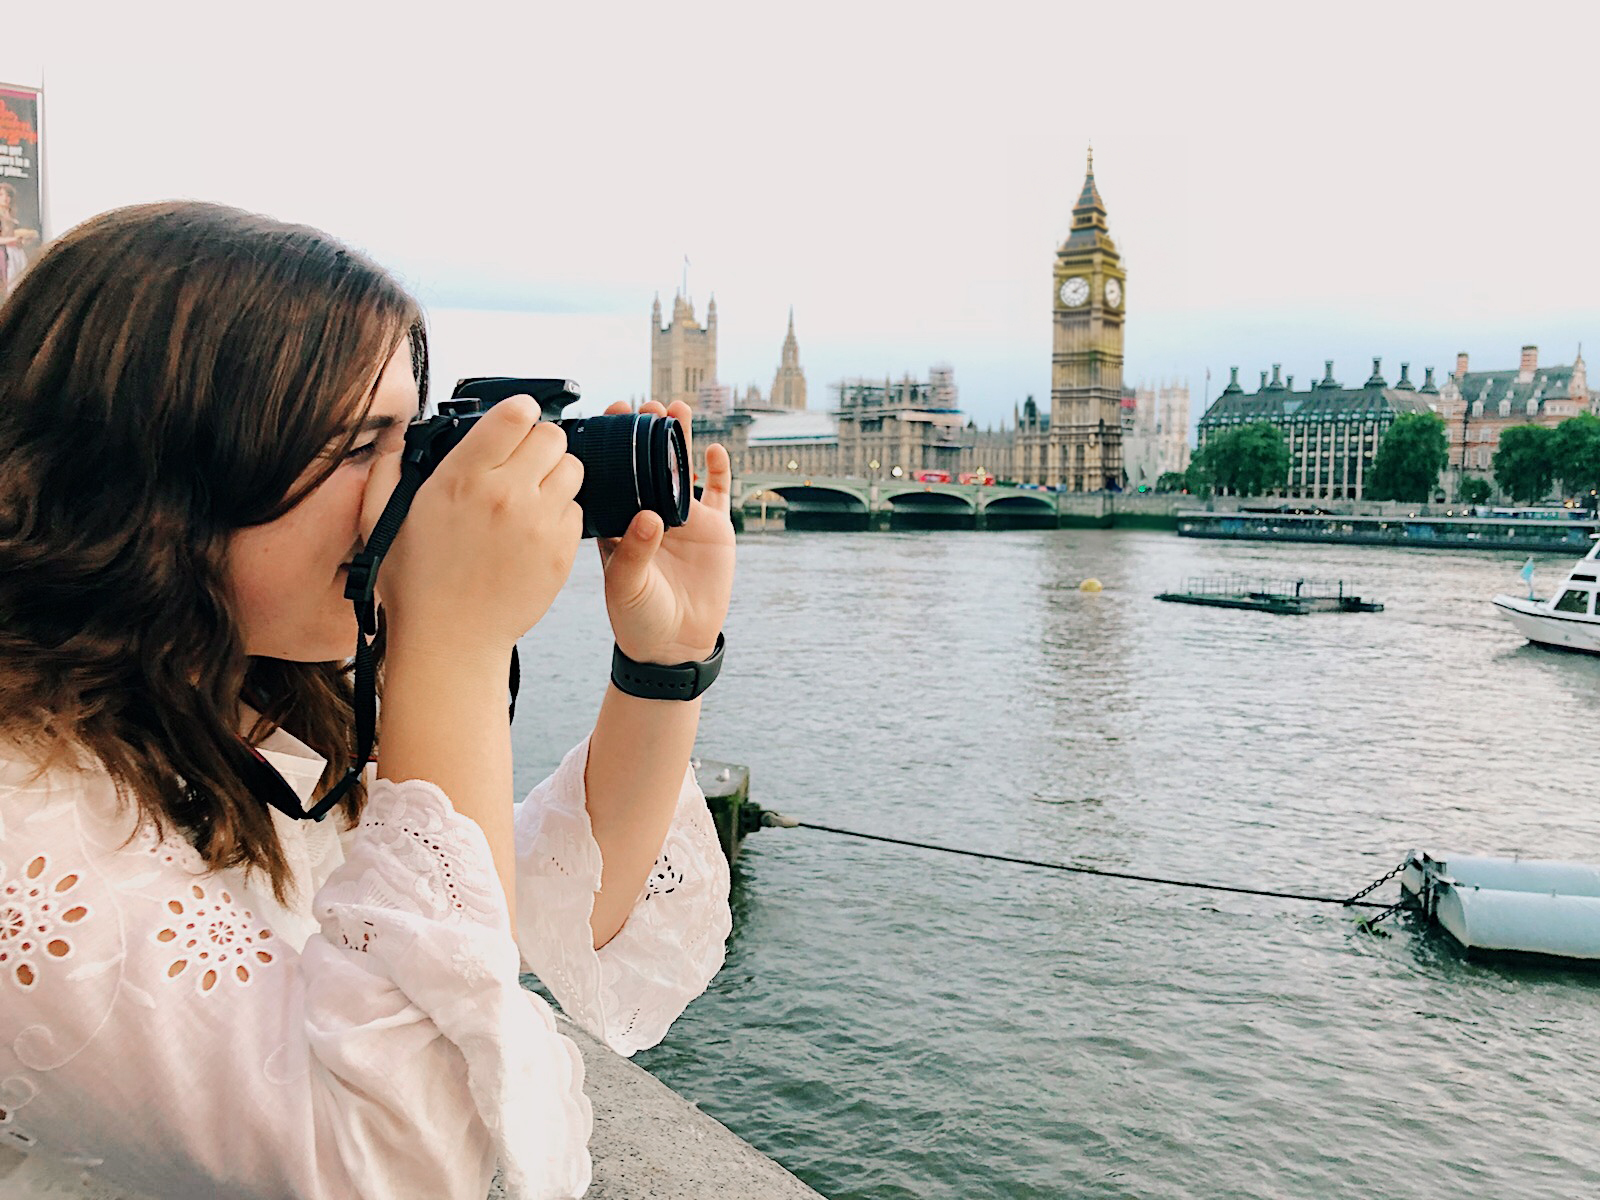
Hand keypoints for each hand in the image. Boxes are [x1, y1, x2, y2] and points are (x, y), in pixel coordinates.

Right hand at [362, 395, 583, 658]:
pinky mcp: (561, 552)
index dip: (519, 413)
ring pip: (573, 469)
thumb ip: (390, 468)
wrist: (450, 641)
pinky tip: (536, 529)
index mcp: (462, 477)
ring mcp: (539, 524)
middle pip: (553, 437)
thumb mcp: (381, 518)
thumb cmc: (414, 582)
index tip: (515, 422)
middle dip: (540, 443)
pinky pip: (578, 511)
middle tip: (525, 462)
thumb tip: (400, 438)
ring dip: (556, 476)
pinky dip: (562, 514)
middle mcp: (506, 494)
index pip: (515, 415)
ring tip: (532, 495)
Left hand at [596, 399, 734, 664]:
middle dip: (645, 431)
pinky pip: (718, 492)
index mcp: (619, 521)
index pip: (613, 473)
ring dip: (679, 438)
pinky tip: (714, 449)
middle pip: (647, 461)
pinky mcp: (714, 529)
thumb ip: (634, 552)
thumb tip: (649, 517)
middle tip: (643, 405)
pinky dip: (718, 470)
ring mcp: (683, 518)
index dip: (611, 444)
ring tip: (676, 408)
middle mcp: (649, 512)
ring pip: (682, 468)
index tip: (609, 416)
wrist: (674, 645)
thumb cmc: (637, 618)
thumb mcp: (625, 587)